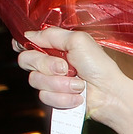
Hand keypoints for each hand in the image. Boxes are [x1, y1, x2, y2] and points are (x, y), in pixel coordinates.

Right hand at [15, 28, 132, 133]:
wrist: (110, 94)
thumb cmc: (99, 67)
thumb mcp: (79, 41)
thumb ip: (53, 34)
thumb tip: (29, 35)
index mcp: (54, 47)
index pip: (27, 43)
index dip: (22, 45)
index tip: (27, 47)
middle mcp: (49, 63)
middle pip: (26, 60)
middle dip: (47, 65)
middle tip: (67, 69)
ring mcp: (51, 82)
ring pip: (35, 81)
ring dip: (60, 84)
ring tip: (79, 85)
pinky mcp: (54, 99)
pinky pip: (45, 97)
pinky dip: (64, 98)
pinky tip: (78, 97)